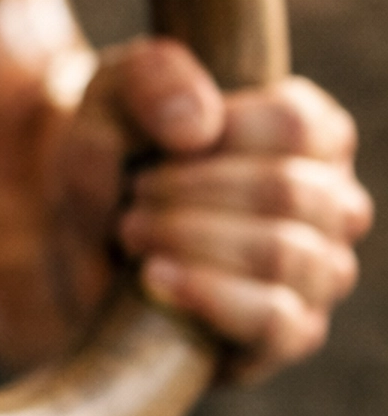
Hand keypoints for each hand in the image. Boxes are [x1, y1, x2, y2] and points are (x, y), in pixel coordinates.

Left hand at [55, 39, 371, 383]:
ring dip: (190, 239)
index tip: (163, 146)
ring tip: (132, 232)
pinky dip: (210, 297)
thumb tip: (197, 127)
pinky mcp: (289, 335)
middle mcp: (334, 204)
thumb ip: (149, 80)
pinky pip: (280, 324)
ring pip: (284, 255)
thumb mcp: (112, 100)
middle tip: (135, 197)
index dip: (220, 135)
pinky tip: (153, 278)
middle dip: (190, 193)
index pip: (299, 126)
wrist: (82, 251)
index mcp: (315, 137)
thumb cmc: (116, 163)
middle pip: (287, 191)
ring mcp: (320, 273)